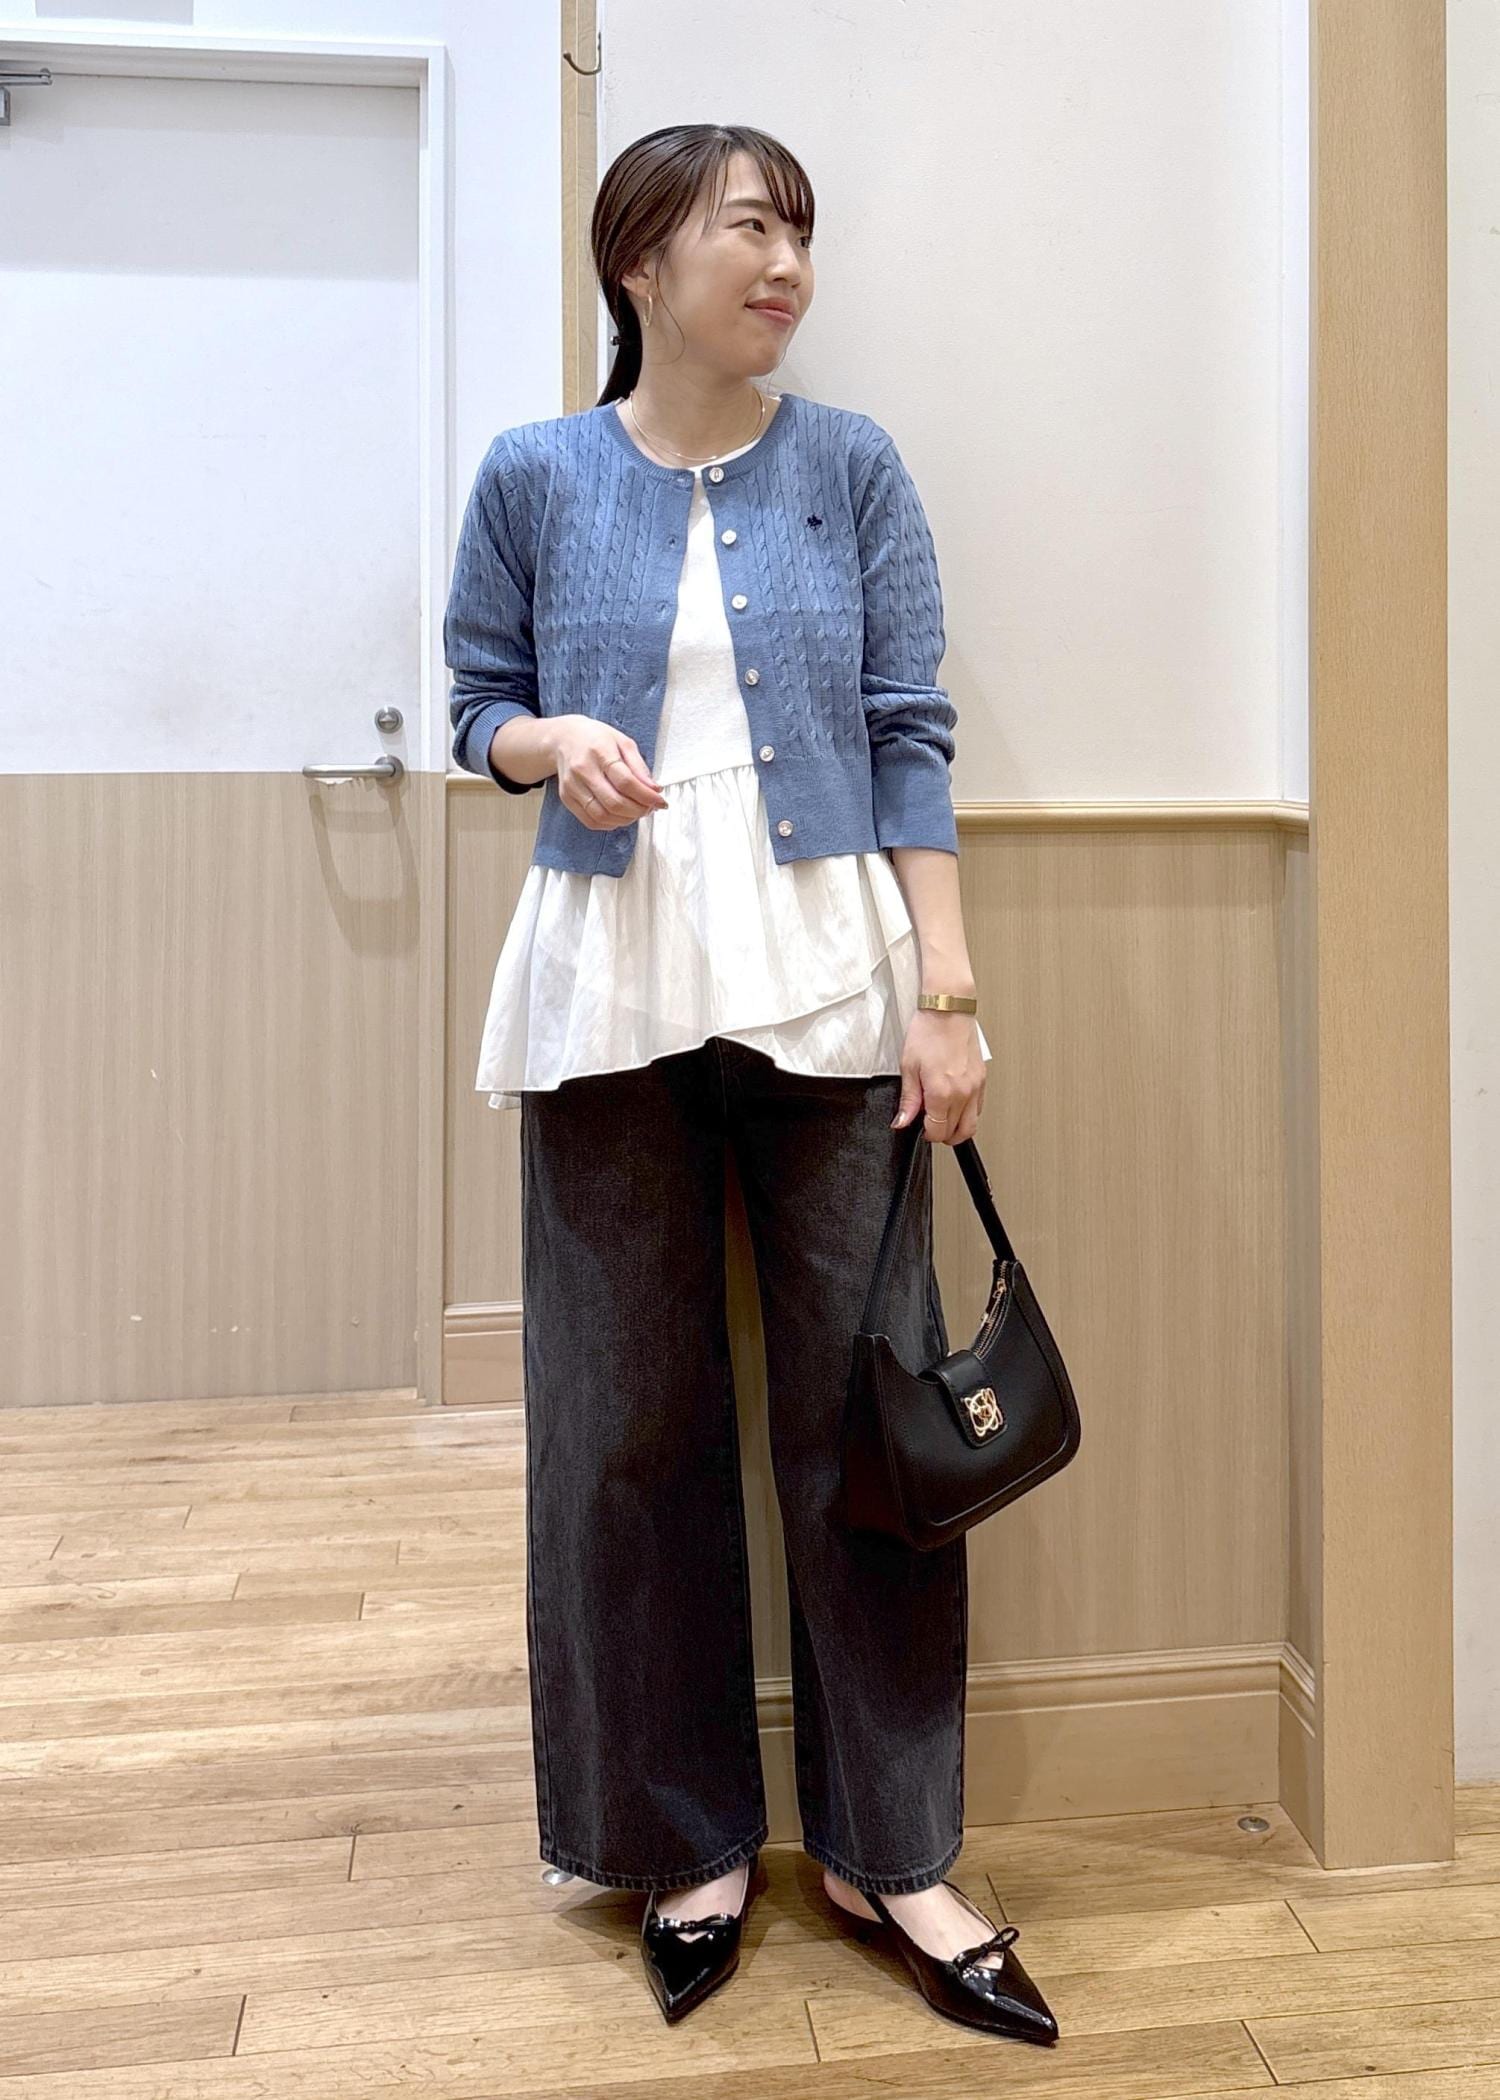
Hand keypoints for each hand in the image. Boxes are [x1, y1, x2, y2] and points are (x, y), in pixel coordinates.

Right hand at [545, 716, 668, 829]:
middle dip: (638, 810)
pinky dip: (610, 824)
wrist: (564, 739)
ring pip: (602, 815)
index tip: (659, 801)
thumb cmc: (595, 739)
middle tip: (650, 808)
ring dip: (625, 819)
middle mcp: (583, 770)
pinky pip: (591, 821)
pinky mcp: (567, 798)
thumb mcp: (623, 742)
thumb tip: (654, 789)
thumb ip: (639, 767)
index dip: (646, 796)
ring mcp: (572, 786)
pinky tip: (620, 816)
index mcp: (599, 751)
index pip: (626, 782)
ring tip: (637, 812)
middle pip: (614, 802)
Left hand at [891, 1008, 984, 1145]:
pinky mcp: (982, 1079)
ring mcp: (975, 1087)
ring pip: (972, 1125)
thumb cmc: (928, 1032)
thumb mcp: (909, 1067)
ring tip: (943, 1118)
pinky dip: (968, 1114)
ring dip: (957, 1129)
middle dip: (941, 1134)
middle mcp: (962, 1092)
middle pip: (957, 1132)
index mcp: (942, 1091)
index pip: (937, 1130)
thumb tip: (902, 1121)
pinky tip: (955, 1105)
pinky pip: (978, 1108)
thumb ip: (908, 1099)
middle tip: (930, 1125)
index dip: (926, 1134)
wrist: (948, 1010)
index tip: (920, 1127)